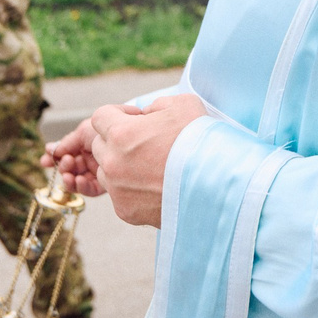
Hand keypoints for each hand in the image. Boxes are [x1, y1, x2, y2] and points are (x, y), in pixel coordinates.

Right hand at [43, 122, 104, 197]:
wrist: (131, 131)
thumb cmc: (110, 127)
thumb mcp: (85, 130)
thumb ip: (68, 141)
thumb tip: (50, 150)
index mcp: (85, 145)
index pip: (66, 154)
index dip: (54, 158)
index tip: (44, 161)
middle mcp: (91, 159)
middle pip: (70, 168)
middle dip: (63, 167)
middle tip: (65, 163)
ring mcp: (98, 171)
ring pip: (78, 180)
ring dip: (69, 179)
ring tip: (69, 175)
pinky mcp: (107, 183)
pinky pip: (91, 189)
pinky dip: (82, 186)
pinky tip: (78, 181)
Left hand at [86, 93, 209, 227]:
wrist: (218, 187)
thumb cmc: (201, 143)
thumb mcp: (183, 105)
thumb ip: (156, 106)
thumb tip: (146, 115)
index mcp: (121, 134)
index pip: (99, 118)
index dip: (117, 115)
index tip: (134, 119)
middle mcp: (112, 163)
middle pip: (99, 145)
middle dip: (117, 141)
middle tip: (145, 144)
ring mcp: (117, 190)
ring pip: (107, 172)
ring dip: (121, 166)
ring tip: (152, 167)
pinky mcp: (126, 211)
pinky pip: (120, 195)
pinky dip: (132, 190)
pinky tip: (157, 186)